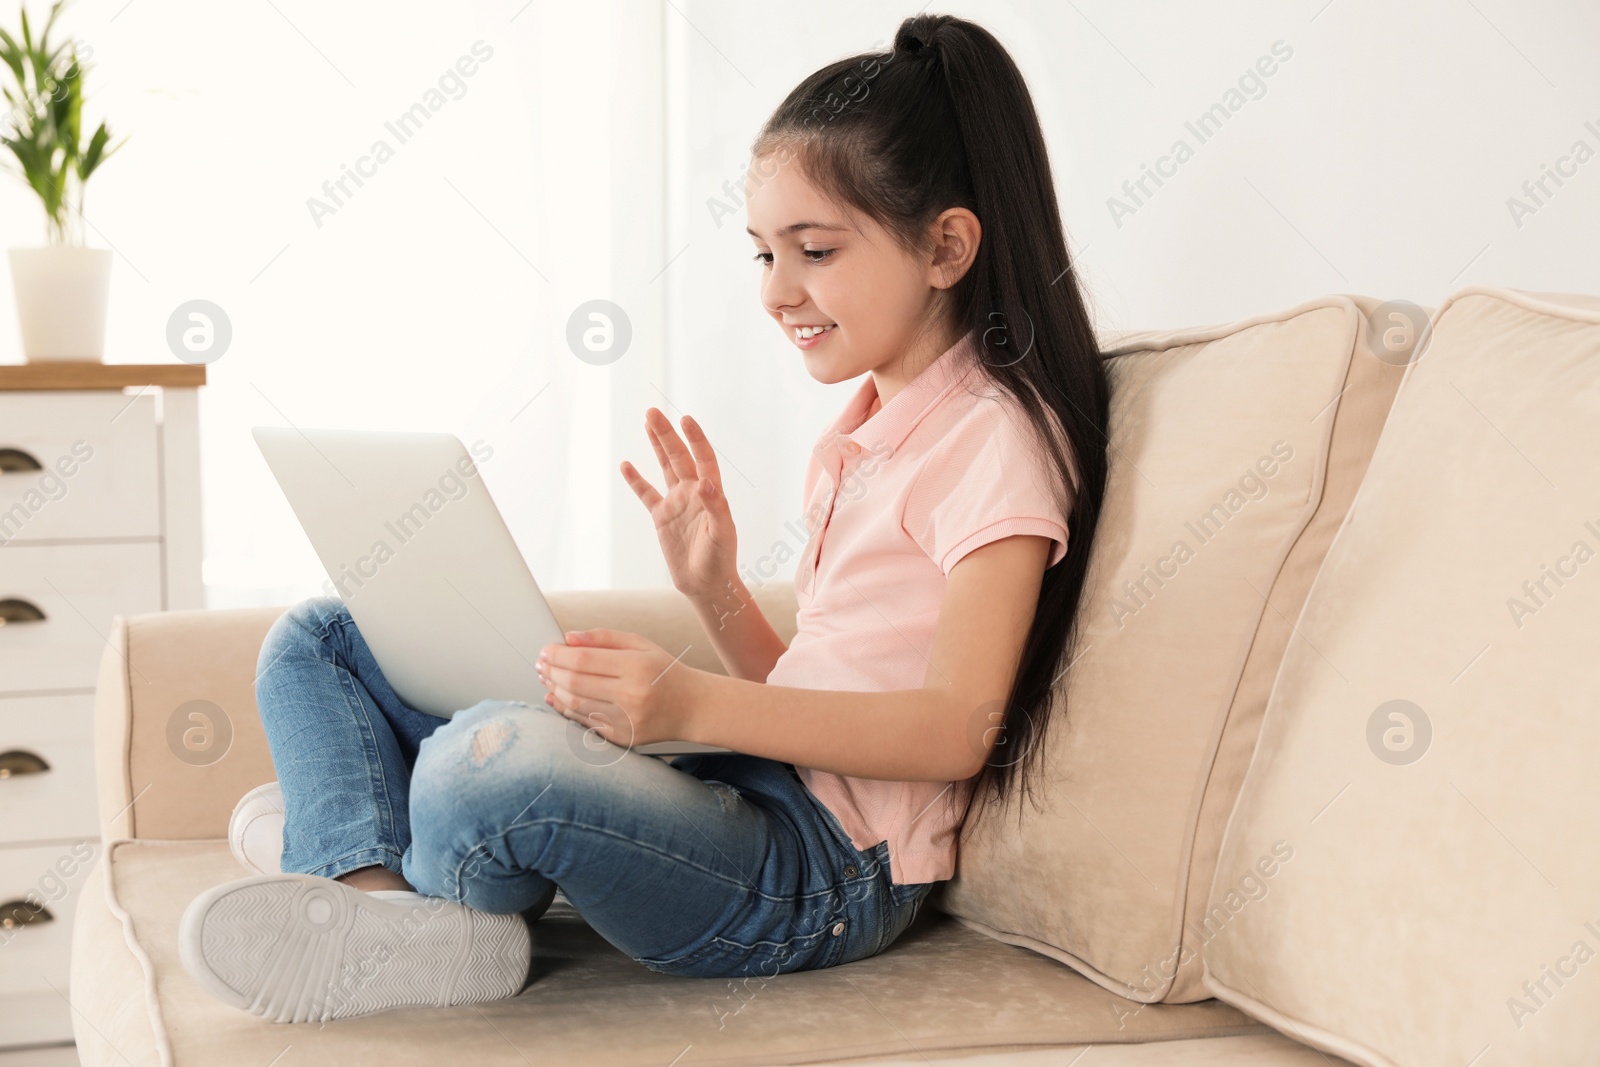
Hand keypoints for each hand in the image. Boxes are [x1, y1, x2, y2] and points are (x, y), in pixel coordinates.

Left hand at [536, 629, 705, 748]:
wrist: (693, 708)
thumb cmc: (665, 672)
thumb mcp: (642, 644)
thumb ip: (604, 638)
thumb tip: (568, 638)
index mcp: (637, 666)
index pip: (583, 660)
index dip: (558, 655)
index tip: (546, 650)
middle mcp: (631, 695)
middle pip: (575, 683)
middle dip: (551, 671)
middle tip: (541, 664)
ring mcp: (626, 720)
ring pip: (575, 705)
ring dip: (554, 690)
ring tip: (547, 678)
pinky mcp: (622, 738)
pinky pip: (584, 723)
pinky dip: (566, 709)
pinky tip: (557, 697)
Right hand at [622, 408, 736, 600]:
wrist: (706, 584)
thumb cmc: (720, 560)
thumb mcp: (722, 533)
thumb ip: (716, 506)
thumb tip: (705, 482)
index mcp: (711, 493)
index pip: (703, 458)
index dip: (695, 439)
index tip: (685, 420)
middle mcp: (693, 493)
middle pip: (679, 456)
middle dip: (667, 434)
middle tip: (653, 412)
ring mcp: (677, 503)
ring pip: (665, 467)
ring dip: (657, 445)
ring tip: (648, 422)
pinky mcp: (662, 517)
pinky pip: (647, 494)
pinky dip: (636, 480)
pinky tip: (627, 465)